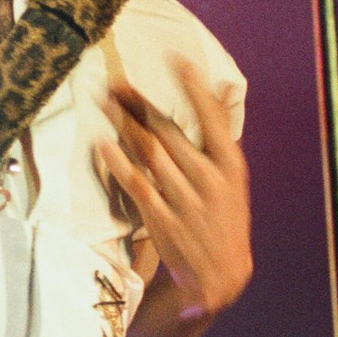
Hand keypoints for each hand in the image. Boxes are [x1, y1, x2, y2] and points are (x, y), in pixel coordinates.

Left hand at [97, 63, 251, 318]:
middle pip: (169, 132)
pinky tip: (103, 143)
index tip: (176, 59)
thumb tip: (222, 88)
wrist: (219, 278)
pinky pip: (136, 184)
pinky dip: (118, 162)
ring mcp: (185, 201)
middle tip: (116, 81)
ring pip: (149, 153)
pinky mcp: (161, 220)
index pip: (212, 119)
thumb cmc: (225, 219)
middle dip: (140, 104)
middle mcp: (209, 180)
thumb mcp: (234, 179)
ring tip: (106, 102)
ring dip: (125, 124)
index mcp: (231, 167)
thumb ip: (222, 135)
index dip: (194, 88)